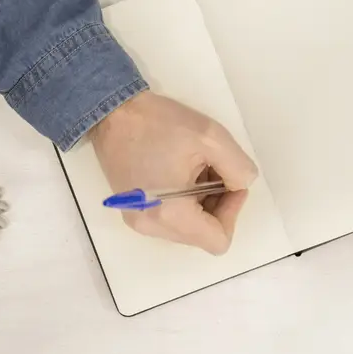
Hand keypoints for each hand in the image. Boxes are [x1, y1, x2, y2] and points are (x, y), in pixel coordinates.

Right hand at [89, 91, 258, 254]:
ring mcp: (139, 221)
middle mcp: (152, 227)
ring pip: (187, 228)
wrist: (110, 112)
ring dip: (200, 203)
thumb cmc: (157, 123)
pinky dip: (182, 202)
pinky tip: (179, 172)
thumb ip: (239, 168)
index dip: (232, 212)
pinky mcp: (132, 211)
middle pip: (202, 235)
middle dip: (217, 205)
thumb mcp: (211, 137)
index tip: (228, 181)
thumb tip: (242, 185)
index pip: (218, 241)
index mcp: (171, 215)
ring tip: (195, 168)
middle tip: (214, 169)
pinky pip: (169, 219)